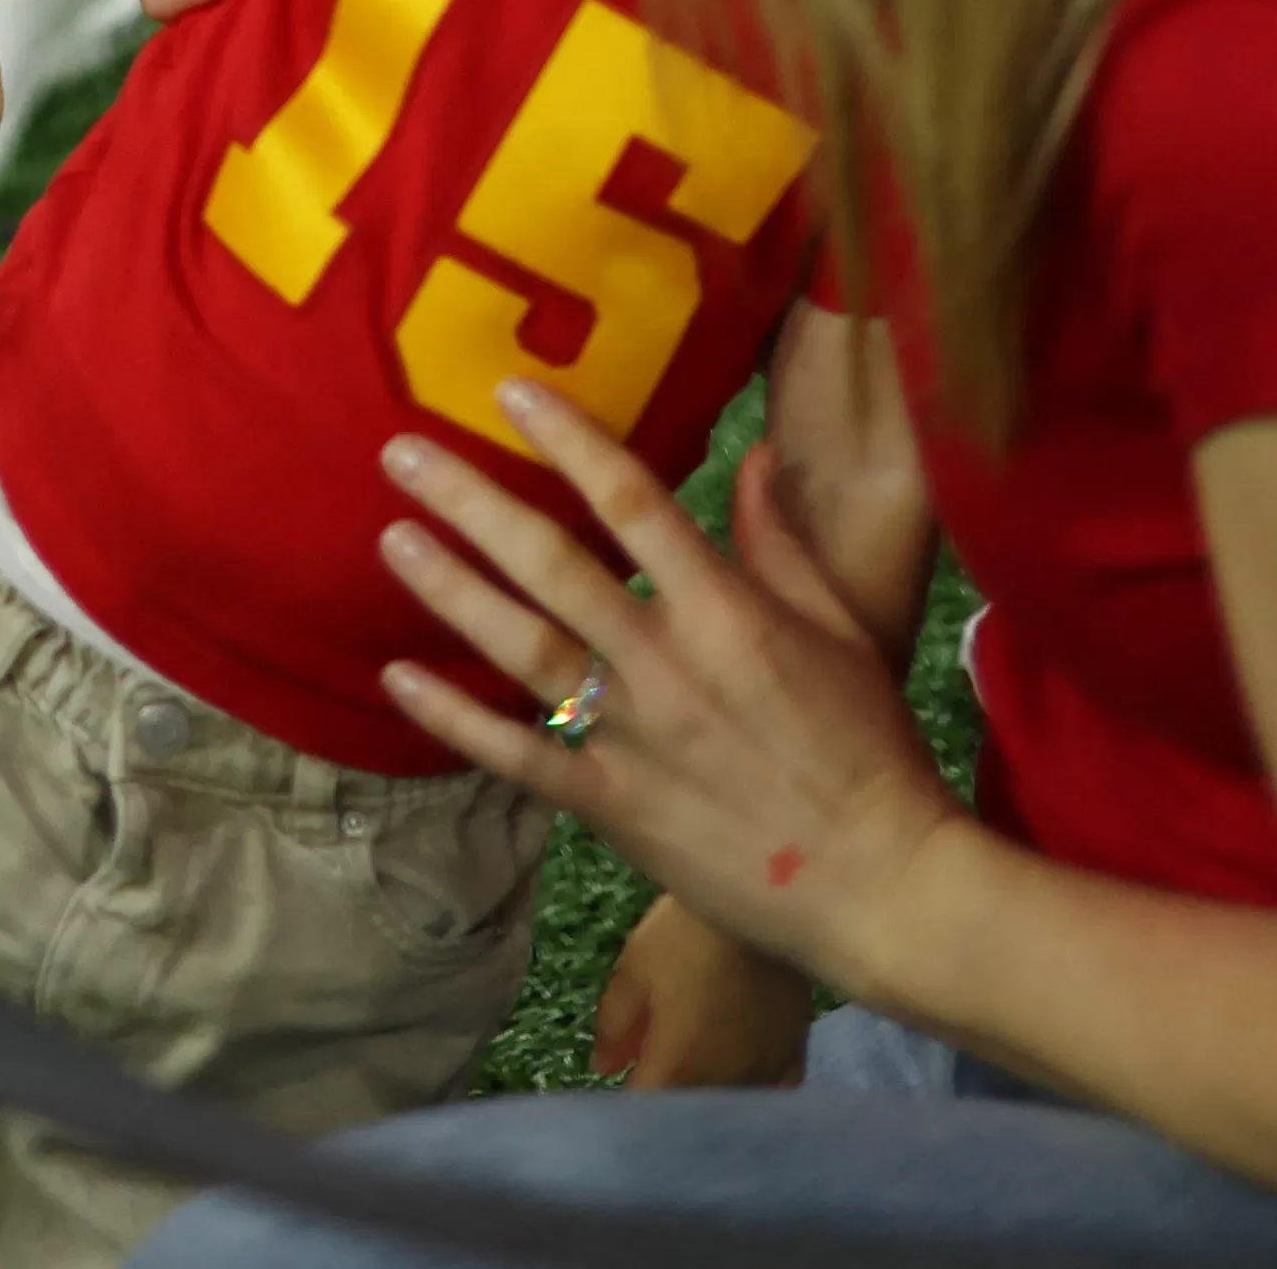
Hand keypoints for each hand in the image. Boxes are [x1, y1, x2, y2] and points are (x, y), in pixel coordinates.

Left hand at [374, 379, 962, 991]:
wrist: (884, 886)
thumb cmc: (871, 749)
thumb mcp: (841, 629)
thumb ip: (781, 542)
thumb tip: (756, 455)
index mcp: (726, 611)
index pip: (632, 501)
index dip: (568, 439)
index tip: (510, 390)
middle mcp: (667, 664)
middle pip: (552, 565)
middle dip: (472, 502)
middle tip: (402, 452)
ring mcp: (634, 739)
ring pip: (522, 650)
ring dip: (452, 590)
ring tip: (393, 537)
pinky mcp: (613, 808)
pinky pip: (519, 757)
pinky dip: (454, 719)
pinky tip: (398, 679)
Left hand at [594, 896, 813, 1090]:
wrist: (759, 904)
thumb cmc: (687, 934)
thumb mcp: (635, 969)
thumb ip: (615, 1025)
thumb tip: (604, 1067)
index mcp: (677, 1068)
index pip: (648, 1111)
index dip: (631, 1111)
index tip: (624, 1094)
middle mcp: (722, 1086)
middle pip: (690, 1116)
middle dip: (670, 1104)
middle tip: (658, 1076)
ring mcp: (763, 1076)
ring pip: (729, 1109)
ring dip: (710, 1103)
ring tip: (696, 1077)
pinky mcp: (795, 1059)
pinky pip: (770, 1095)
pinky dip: (752, 1092)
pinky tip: (742, 1076)